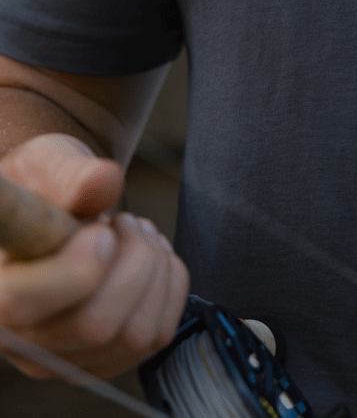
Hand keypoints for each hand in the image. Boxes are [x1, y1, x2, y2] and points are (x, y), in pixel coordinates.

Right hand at [0, 133, 189, 378]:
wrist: (54, 212)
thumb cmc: (44, 188)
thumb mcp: (47, 164)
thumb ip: (70, 174)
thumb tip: (102, 183)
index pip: (21, 305)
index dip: (76, 267)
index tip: (100, 228)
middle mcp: (20, 341)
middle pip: (96, 326)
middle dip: (132, 259)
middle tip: (122, 222)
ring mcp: (64, 359)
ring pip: (136, 334)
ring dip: (153, 269)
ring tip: (133, 233)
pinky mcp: (105, 361)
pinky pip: (159, 333)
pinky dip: (168, 285)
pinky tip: (146, 258)